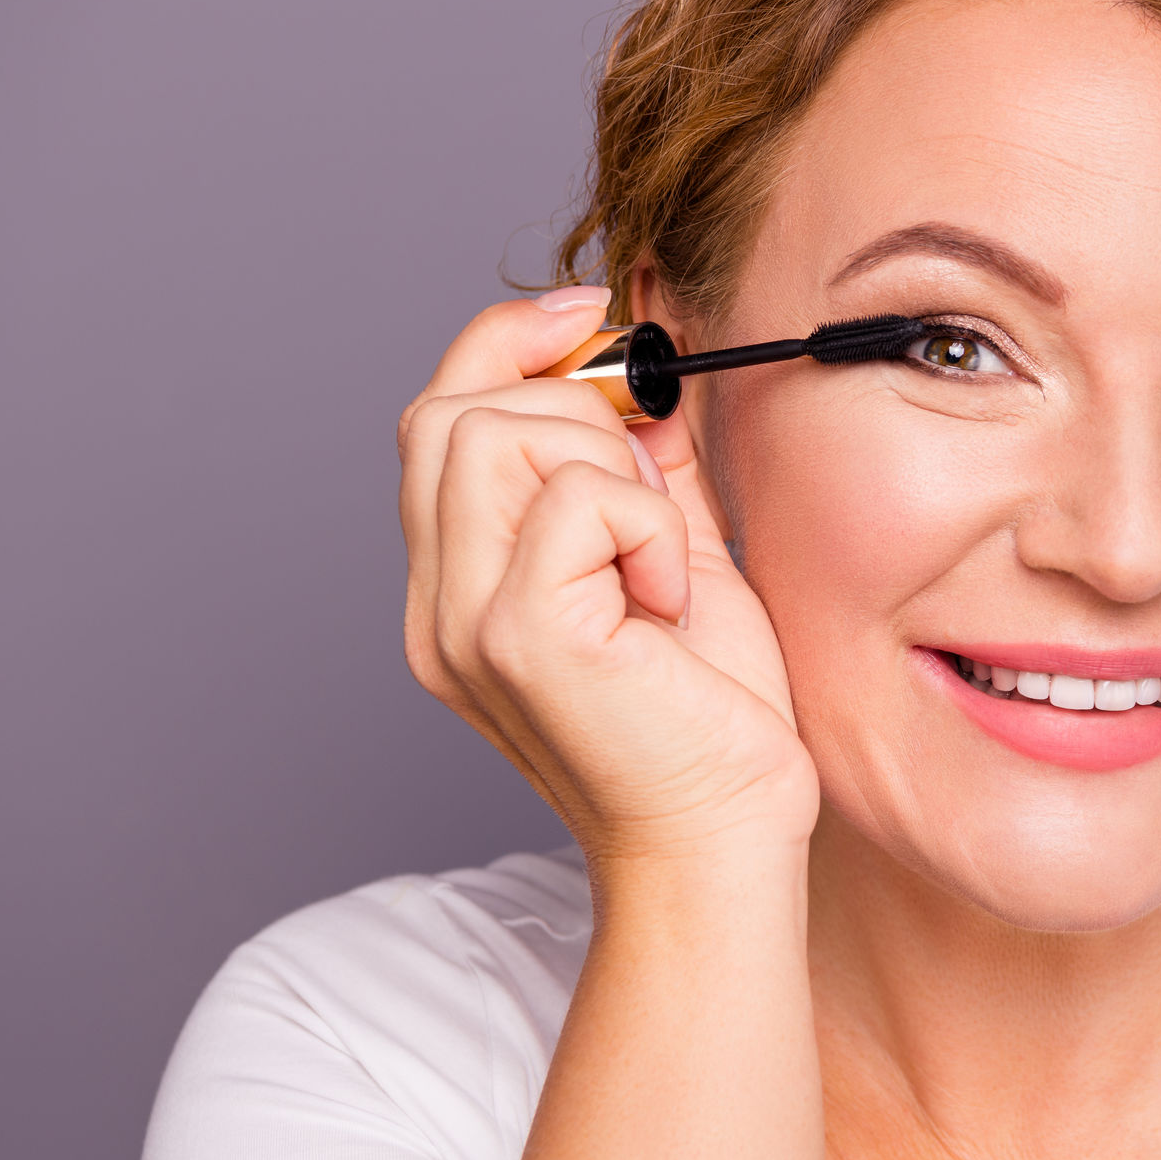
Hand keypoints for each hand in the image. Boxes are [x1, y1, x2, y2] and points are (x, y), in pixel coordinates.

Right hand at [398, 292, 817, 861]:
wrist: (725, 840)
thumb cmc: (711, 722)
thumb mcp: (677, 561)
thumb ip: (646, 472)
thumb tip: (646, 373)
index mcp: (461, 585)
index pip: (435, 416)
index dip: (504, 343)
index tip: (591, 318)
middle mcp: (438, 604)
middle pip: (449, 410)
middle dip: (570, 409)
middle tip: (652, 488)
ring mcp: (464, 622)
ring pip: (498, 434)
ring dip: (608, 470)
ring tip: (655, 560)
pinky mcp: (517, 635)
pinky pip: (575, 500)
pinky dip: (648, 528)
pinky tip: (668, 603)